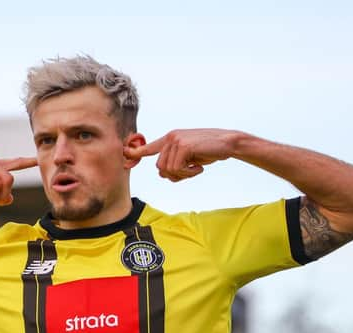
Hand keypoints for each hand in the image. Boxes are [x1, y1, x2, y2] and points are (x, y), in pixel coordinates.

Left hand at [124, 129, 242, 181]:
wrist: (228, 143)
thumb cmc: (209, 151)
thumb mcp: (189, 157)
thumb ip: (174, 163)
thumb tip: (162, 174)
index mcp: (170, 138)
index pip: (149, 147)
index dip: (136, 152)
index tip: (124, 153)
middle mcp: (170, 137)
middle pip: (160, 167)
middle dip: (174, 175)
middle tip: (190, 171)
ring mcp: (176, 140)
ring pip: (167, 169)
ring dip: (183, 175)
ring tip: (196, 168)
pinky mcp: (183, 145)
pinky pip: (177, 168)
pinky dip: (188, 173)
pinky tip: (199, 168)